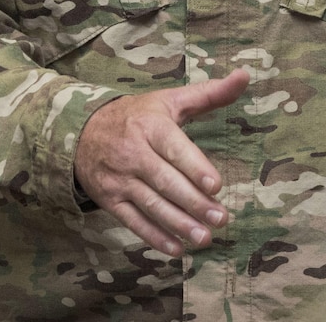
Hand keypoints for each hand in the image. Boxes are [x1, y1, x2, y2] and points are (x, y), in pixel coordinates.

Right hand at [73, 67, 249, 255]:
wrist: (80, 131)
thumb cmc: (136, 116)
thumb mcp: (168, 100)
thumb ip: (209, 94)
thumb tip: (244, 76)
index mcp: (149, 125)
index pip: (173, 147)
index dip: (193, 166)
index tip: (215, 185)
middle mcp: (132, 152)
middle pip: (165, 180)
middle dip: (193, 202)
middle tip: (221, 218)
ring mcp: (119, 178)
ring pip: (151, 204)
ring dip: (178, 223)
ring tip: (205, 238)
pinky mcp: (109, 199)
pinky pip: (132, 221)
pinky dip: (154, 236)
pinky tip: (177, 249)